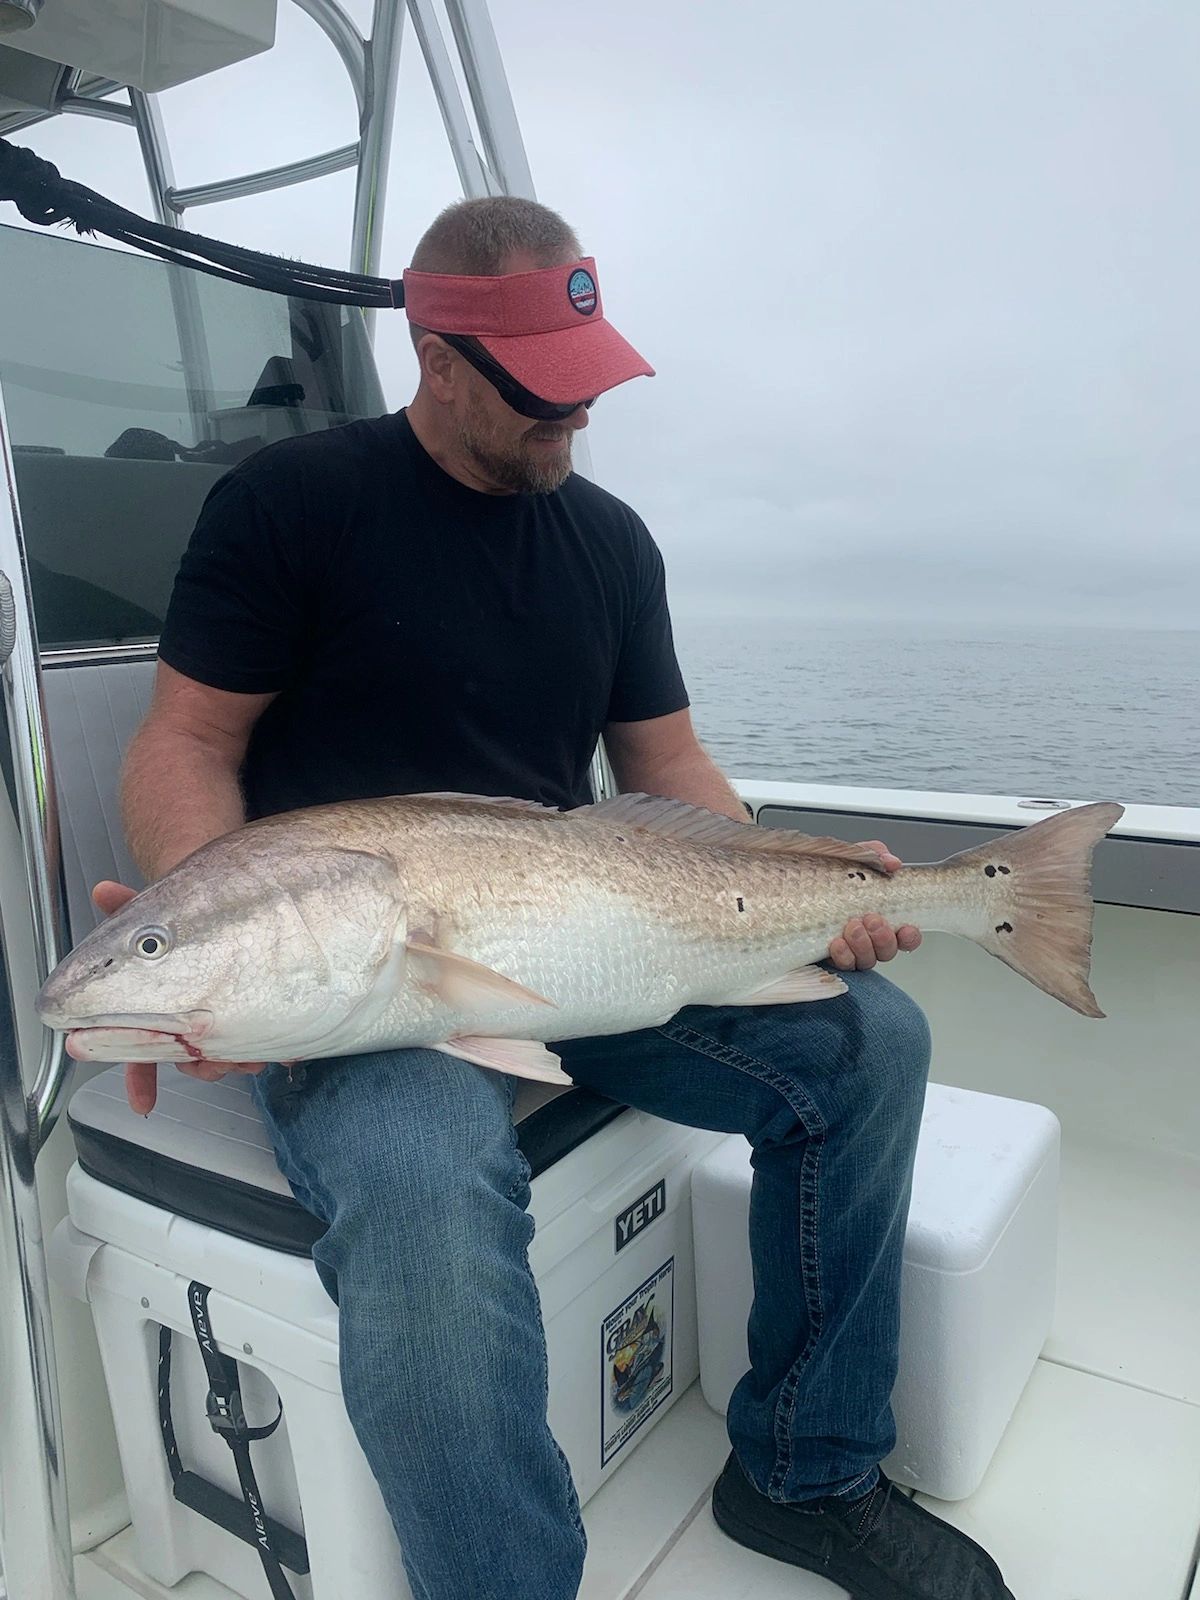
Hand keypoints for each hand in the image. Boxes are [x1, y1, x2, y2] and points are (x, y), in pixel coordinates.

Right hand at [90, 880, 268, 1114]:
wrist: (238, 908)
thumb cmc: (192, 921)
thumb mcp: (161, 916)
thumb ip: (128, 908)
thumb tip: (103, 891)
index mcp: (162, 1007)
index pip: (143, 1051)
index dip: (140, 1079)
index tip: (143, 1102)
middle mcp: (191, 1020)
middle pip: (188, 1060)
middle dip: (203, 1065)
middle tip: (213, 1062)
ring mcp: (225, 1021)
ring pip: (226, 1057)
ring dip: (236, 1059)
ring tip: (250, 1056)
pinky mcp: (258, 1017)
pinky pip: (263, 1046)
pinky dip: (273, 1049)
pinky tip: (285, 1050)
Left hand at [827, 842, 921, 971]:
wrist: (787, 886)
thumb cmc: (825, 874)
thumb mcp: (850, 858)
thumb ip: (874, 855)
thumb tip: (892, 863)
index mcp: (879, 917)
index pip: (905, 935)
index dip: (910, 937)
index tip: (906, 928)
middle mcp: (867, 938)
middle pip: (888, 950)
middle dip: (884, 938)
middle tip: (872, 919)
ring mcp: (849, 950)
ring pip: (867, 960)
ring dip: (863, 945)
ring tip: (852, 927)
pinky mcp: (828, 958)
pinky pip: (843, 964)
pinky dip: (843, 955)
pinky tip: (836, 943)